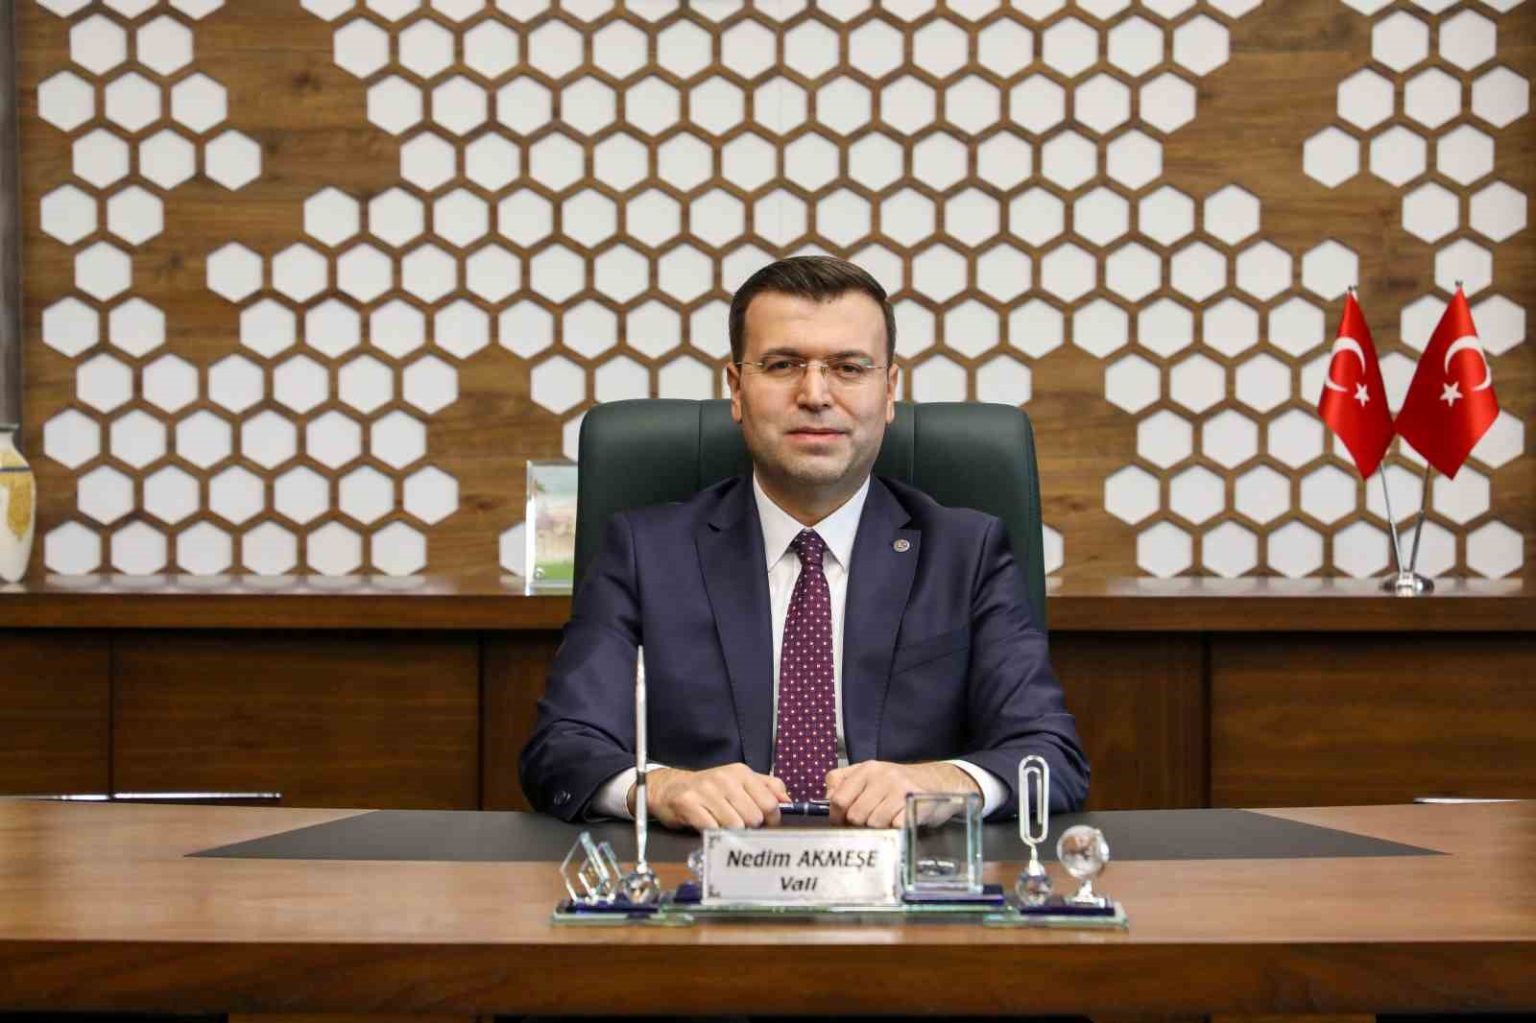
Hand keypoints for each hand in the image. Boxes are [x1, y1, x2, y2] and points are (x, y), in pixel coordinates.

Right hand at [631, 764, 788, 830]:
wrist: (669, 788)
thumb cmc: (710, 789)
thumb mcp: (740, 781)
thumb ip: (767, 787)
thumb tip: (788, 801)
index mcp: (741, 772)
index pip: (770, 803)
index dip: (771, 820)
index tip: (763, 823)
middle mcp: (725, 778)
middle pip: (754, 818)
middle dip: (749, 827)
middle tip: (738, 824)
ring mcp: (706, 791)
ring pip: (735, 826)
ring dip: (731, 832)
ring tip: (722, 825)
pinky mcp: (689, 804)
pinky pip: (713, 829)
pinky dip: (714, 834)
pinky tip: (709, 828)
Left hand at [825, 761, 980, 827]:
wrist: (939, 781)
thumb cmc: (899, 784)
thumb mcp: (870, 776)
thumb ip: (844, 783)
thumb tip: (827, 800)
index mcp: (866, 769)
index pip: (838, 799)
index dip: (837, 817)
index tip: (842, 824)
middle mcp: (882, 776)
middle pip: (855, 815)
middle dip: (858, 826)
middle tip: (867, 825)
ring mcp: (900, 789)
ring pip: (873, 823)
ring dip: (878, 829)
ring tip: (886, 822)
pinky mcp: (916, 802)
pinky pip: (895, 825)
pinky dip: (895, 830)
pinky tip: (899, 823)